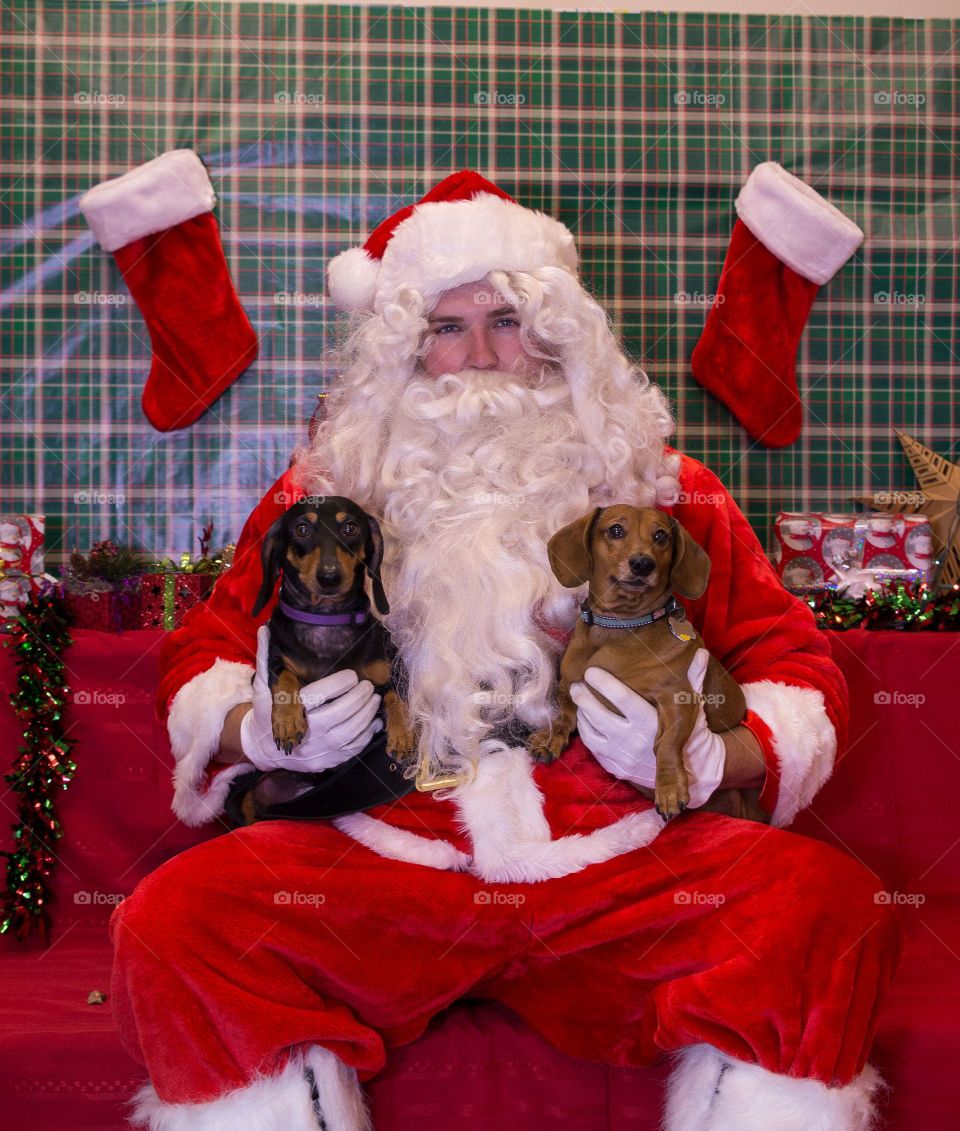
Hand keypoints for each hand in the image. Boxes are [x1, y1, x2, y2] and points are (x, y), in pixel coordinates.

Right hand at [239, 625, 382, 771]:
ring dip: (366, 714)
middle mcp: (305, 733)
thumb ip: (266, 657)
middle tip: (367, 686)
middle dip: (358, 698)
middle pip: (339, 715)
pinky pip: (353, 749)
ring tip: (373, 698)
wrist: (264, 747)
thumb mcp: (263, 685)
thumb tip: (266, 629)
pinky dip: (367, 734)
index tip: (352, 675)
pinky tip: (373, 720)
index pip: (319, 696)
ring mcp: (317, 750)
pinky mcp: (327, 762)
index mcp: (289, 711)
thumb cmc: (267, 711)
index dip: (339, 684)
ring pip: (349, 733)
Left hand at [570, 649, 726, 808]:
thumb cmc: (690, 733)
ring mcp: (623, 756)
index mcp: (650, 722)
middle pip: (598, 715)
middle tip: (577, 684)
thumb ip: (694, 679)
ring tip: (580, 699)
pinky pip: (593, 748)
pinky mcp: (616, 768)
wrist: (693, 772)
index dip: (603, 682)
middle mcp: (634, 740)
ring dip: (582, 713)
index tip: (591, 671)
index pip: (621, 698)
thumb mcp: (692, 707)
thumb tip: (700, 653)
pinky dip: (586, 731)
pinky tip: (586, 718)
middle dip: (584, 697)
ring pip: (591, 732)